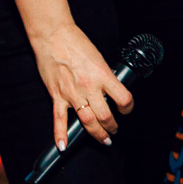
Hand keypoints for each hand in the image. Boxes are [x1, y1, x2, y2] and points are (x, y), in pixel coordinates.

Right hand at [31, 21, 133, 148]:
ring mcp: (72, 93)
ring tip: (103, 139)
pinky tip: (63, 146)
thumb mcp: (99, 58)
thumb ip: (105, 76)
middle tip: (115, 130)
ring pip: (87, 121)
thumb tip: (110, 89)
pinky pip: (59, 119)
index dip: (128, 107)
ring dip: (97, 134)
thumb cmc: (77, 43)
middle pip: (105, 116)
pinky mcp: (57, 95)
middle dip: (113, 127)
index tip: (127, 109)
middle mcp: (89, 87)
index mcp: (103, 75)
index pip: (123, 98)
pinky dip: (61, 134)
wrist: (54, 37)